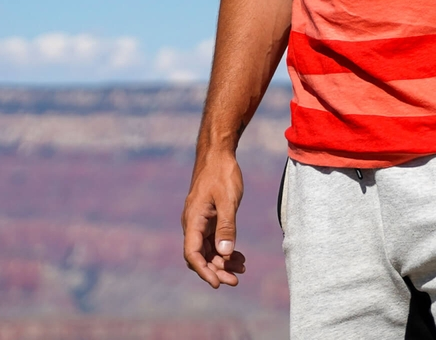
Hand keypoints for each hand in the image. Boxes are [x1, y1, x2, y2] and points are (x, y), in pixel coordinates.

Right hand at [182, 150, 246, 288]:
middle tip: (235, 280)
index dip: (203, 271)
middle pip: (201, 255)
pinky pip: (214, 239)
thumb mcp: (228, 200)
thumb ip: (226, 226)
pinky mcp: (208, 217)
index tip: (217, 283)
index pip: (193, 253)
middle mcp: (193, 223)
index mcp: (193, 219)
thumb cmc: (222, 173)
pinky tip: (239, 256)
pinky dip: (225, 249)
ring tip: (242, 269)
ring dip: (223, 261)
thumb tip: (224, 254)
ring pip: (208, 249)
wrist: (218, 153)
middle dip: (217, 269)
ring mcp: (200, 221)